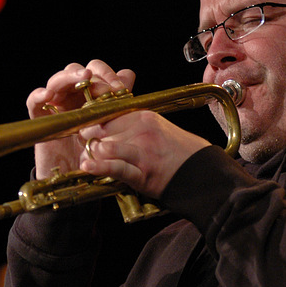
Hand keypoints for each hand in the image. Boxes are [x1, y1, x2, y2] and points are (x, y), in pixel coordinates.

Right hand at [26, 60, 135, 178]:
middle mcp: (72, 97)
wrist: (78, 178)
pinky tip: (47, 95)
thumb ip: (118, 101)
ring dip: (69, 76)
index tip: (120, 89)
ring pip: (57, 81)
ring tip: (82, 78)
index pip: (95, 71)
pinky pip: (33, 102)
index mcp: (90, 95)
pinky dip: (38, 95)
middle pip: (75, 71)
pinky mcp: (40, 119)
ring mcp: (55, 106)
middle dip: (90, 74)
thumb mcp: (111, 126)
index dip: (107, 74)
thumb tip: (127, 73)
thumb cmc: (96, 152)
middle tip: (101, 84)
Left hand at [79, 111, 210, 199]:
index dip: (92, 122)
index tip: (86, 129)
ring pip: (106, 146)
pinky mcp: (143, 173)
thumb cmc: (179, 151)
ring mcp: (142, 151)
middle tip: (84, 146)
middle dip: (88, 139)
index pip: (108, 113)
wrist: (201, 171)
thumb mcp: (157, 127)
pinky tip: (88, 166)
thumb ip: (133, 123)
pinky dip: (100, 167)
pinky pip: (116, 168)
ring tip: (85, 158)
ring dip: (92, 153)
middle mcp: (142, 130)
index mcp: (144, 117)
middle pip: (102, 130)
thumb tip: (108, 125)